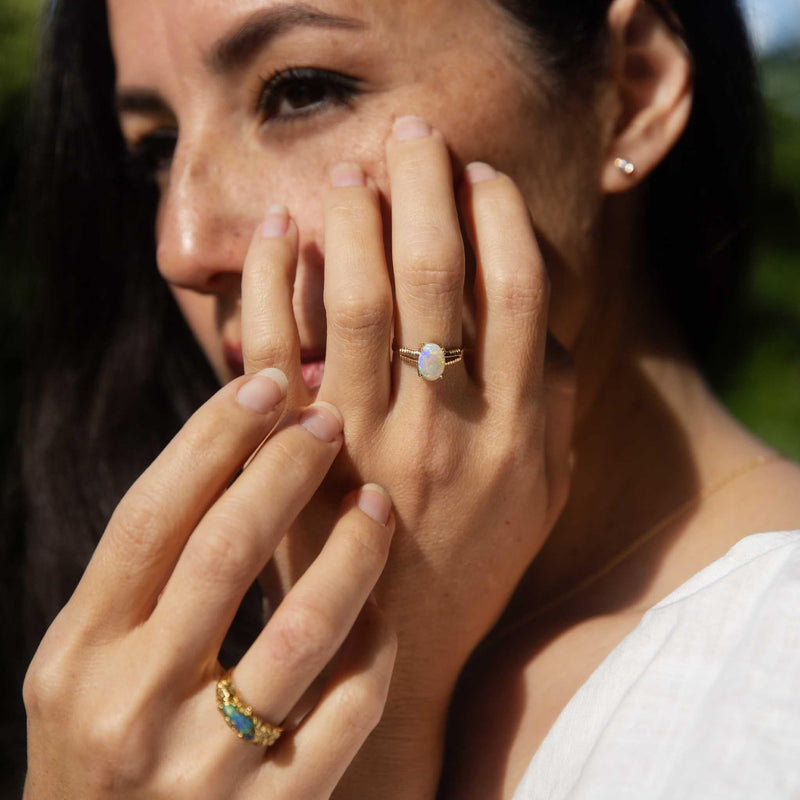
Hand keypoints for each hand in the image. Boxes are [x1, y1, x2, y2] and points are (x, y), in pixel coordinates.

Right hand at [23, 376, 395, 798]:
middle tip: (328, 420)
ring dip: (350, 548)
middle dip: (284, 469)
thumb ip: (148, 579)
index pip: (152, 516)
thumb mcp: (93, 665)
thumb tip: (233, 458)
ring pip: (303, 628)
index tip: (265, 383)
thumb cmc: (108, 749)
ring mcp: (203, 773)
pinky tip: (382, 607)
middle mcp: (130, 709)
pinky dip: (374, 644)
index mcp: (79, 656)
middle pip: (223, 551)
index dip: (213, 438)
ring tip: (375, 499)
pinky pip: (348, 710)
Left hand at [240, 117, 573, 721]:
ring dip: (354, 221)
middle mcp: (447, 427)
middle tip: (412, 135)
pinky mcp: (297, 455)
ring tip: (350, 171)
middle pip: (439, 276)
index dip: (499, 219)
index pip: (518, 294)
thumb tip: (547, 327)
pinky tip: (277, 235)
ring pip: (359, 301)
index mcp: (517, 432)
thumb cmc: (475, 562)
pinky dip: (273, 282)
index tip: (480, 175)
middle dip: (426, 189)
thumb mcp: (543, 494)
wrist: (396, 647)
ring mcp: (366, 441)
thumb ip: (556, 409)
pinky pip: (277, 349)